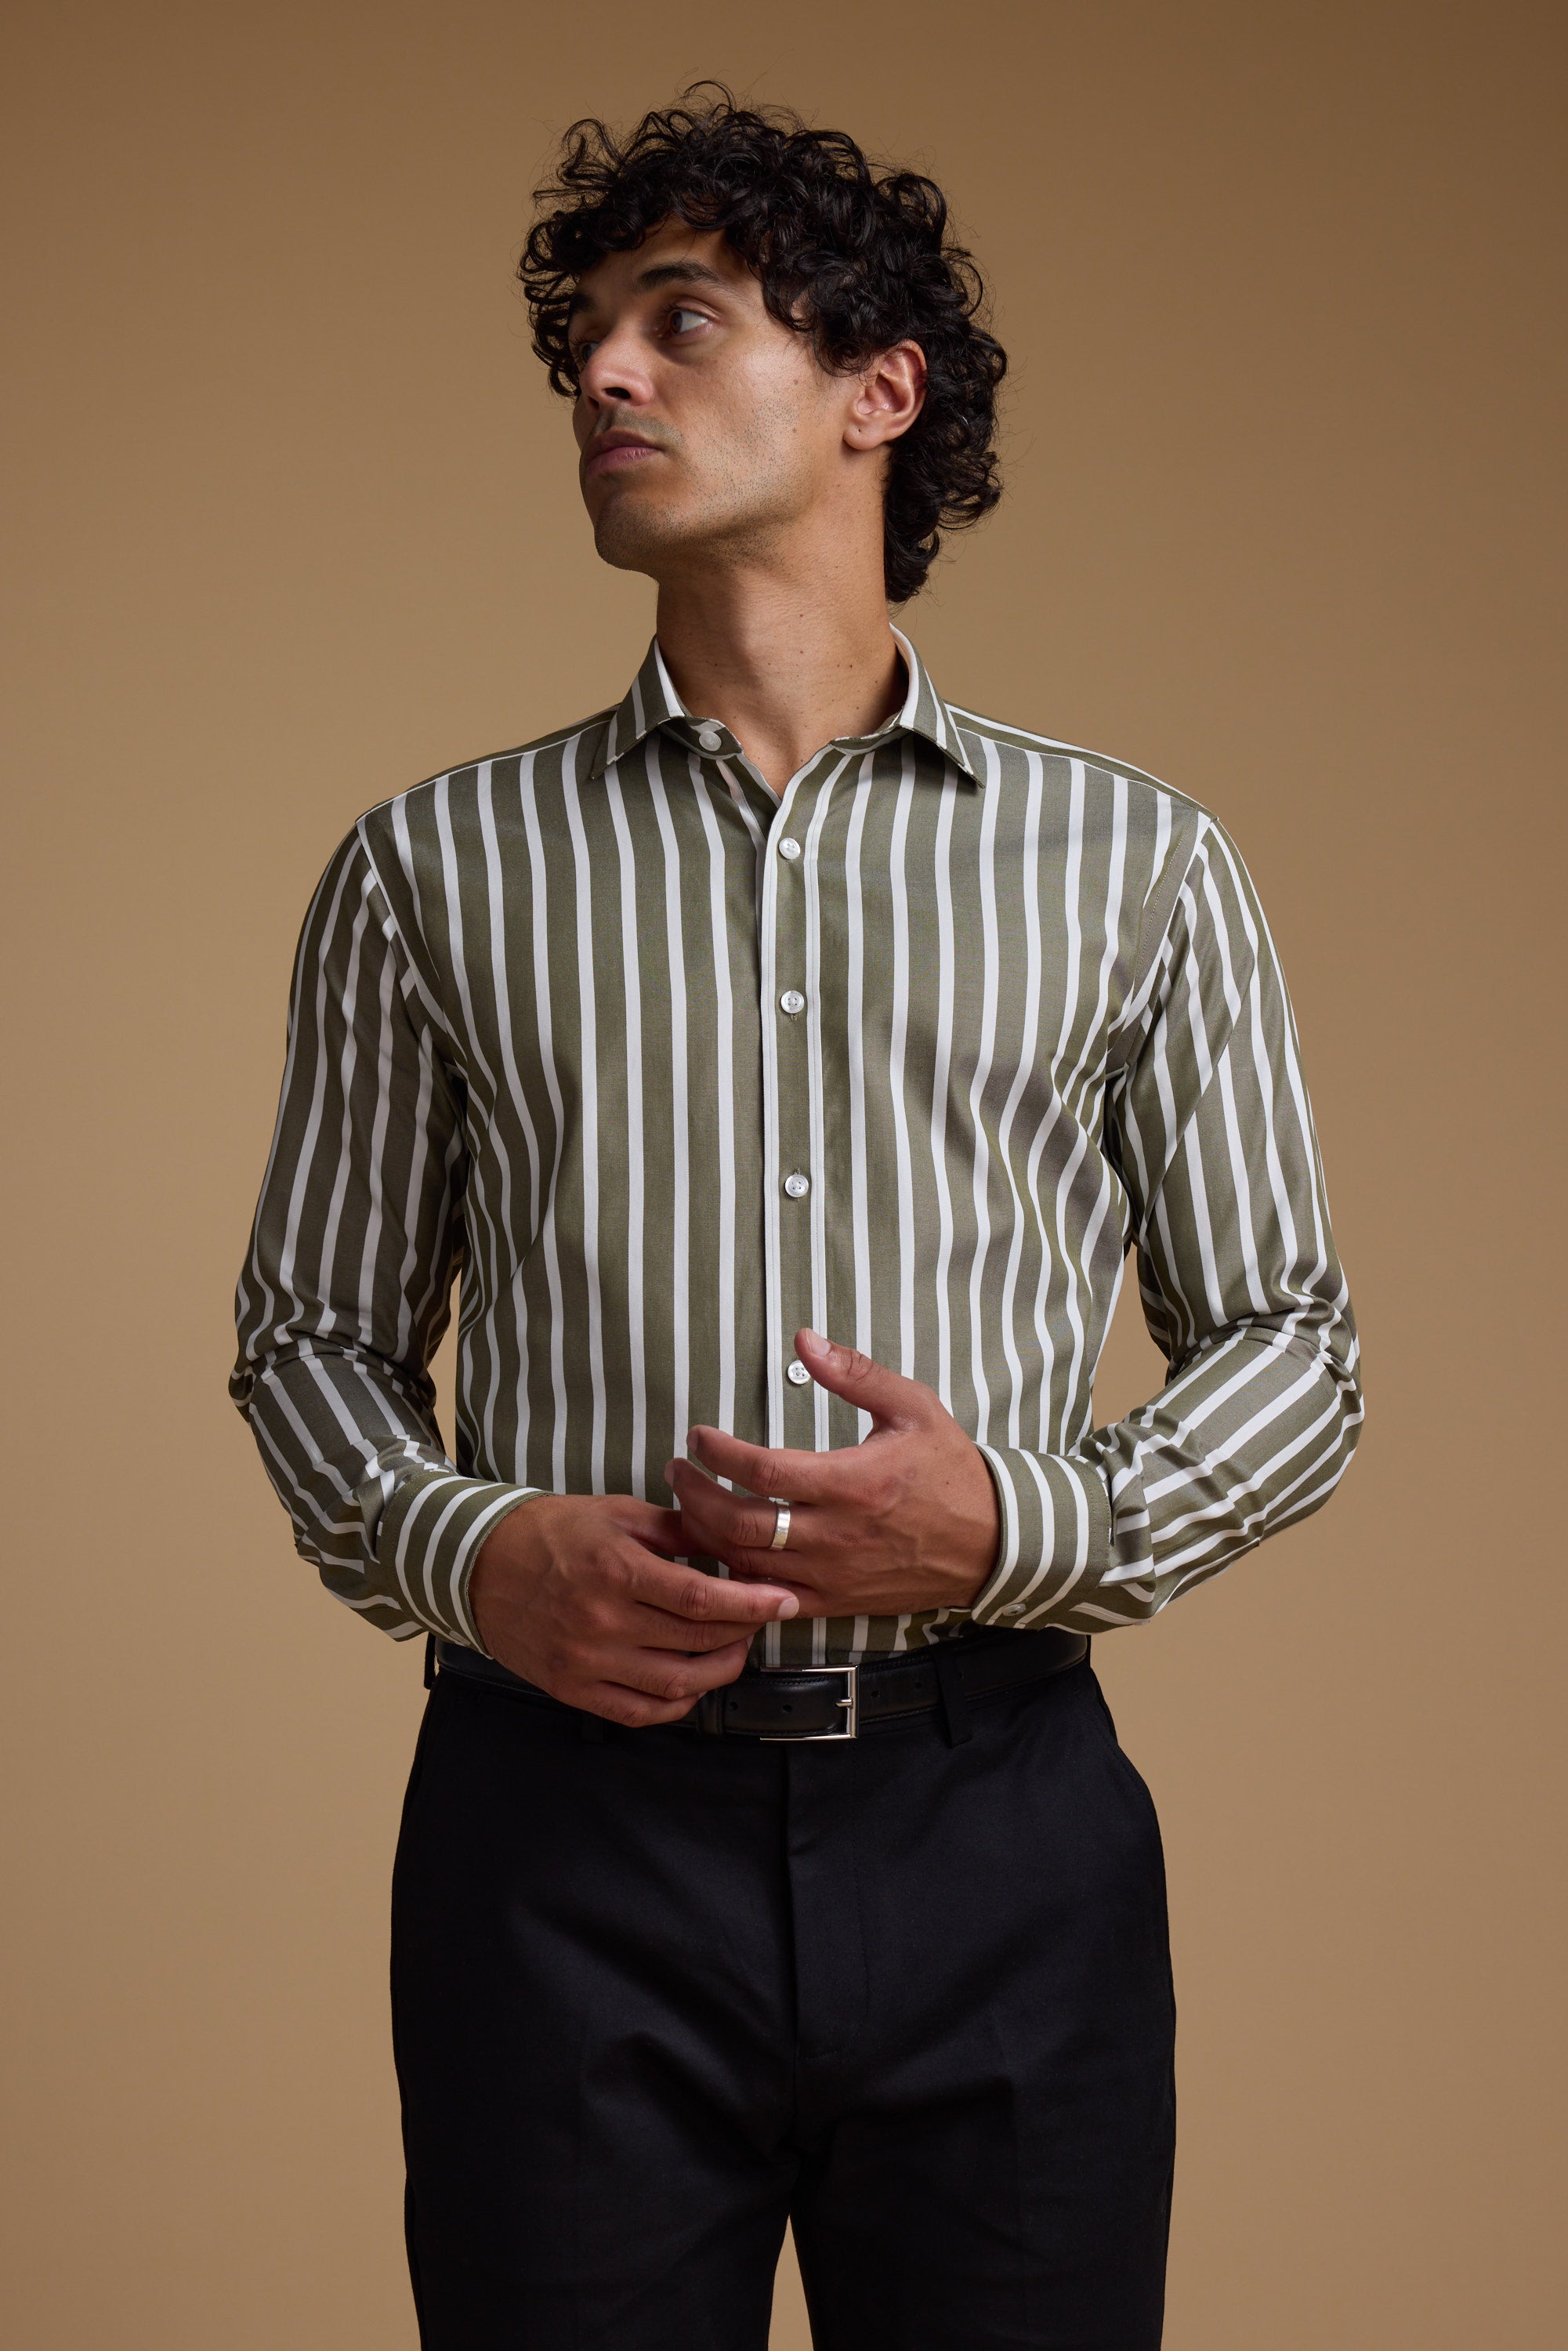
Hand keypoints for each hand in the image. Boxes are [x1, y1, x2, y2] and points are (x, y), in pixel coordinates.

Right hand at [468, 1492, 798, 1727]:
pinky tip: (694, 1682)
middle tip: (765, 1617)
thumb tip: (730, 1539)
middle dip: (745, 1631)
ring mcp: (587, 1662)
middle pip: (697, 1641)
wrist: (477, 1565)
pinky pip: (639, 1712)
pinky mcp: (573, 1688)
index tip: (783, 1600)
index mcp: (616, 1570)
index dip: (752, 1603)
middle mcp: (603, 1622)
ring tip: (736, 1647)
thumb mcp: (615, 1512)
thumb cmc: (549, 1532)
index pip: (702, 1599)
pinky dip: (676, 1703)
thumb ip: (676, 1529)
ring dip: (719, 1671)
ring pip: (676, 1685)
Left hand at [665, 1328, 1000, 1620]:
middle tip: (678, 1470)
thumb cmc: (950, 1471)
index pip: (762, 1471)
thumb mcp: (912, 1407)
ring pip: (746, 1565)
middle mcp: (838, 1535)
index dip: (717, 1453)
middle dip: (695, 1495)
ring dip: (706, 1536)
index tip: (698, 1437)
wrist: (991, 1542)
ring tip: (689, 1505)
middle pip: (741, 1523)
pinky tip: (720, 1556)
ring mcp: (833, 1575)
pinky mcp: (835, 1601)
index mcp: (854, 1482)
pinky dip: (735, 1582)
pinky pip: (769, 1601)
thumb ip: (854, 1373)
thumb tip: (803, 1338)